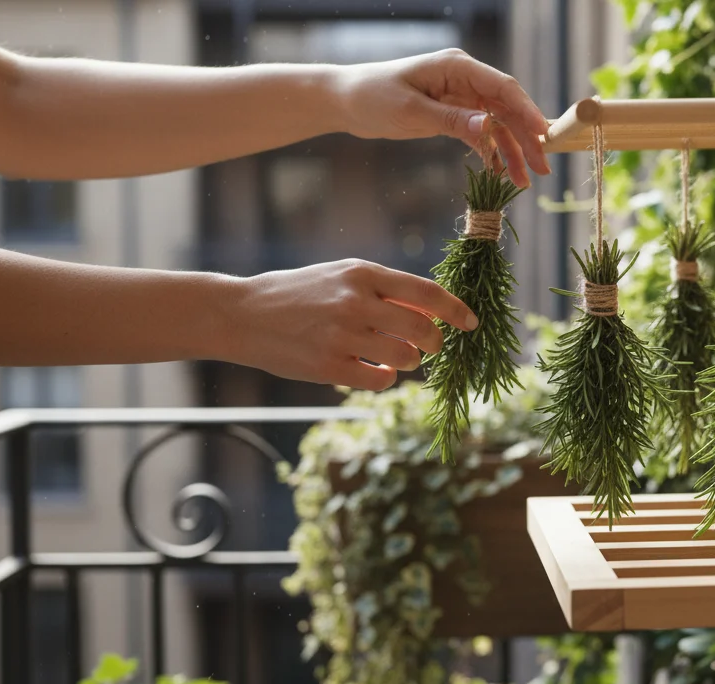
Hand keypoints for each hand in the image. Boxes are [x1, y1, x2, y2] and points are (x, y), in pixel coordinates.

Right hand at [226, 259, 476, 391]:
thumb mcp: (341, 276)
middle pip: (424, 331)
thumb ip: (385, 290)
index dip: (457, 310)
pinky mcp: (329, 366)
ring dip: (407, 361)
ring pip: (406, 358)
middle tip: (426, 346)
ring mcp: (342, 335)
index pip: (426, 293)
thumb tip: (435, 312)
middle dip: (433, 343)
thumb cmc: (300, 294)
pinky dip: (385, 378)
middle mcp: (355, 302)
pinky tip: (372, 369)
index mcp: (362, 273)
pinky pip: (381, 380)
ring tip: (389, 354)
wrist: (242, 314)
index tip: (472, 323)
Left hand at [335, 49, 551, 186]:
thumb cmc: (373, 97)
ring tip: (524, 182)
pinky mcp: (454, 115)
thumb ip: (452, 120)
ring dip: (512, 152)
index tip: (543, 135)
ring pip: (498, 125)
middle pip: (507, 109)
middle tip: (543, 169)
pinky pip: (482, 135)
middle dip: (526, 139)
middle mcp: (465, 80)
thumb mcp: (412, 111)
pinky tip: (500, 174)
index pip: (502, 87)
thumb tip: (489, 128)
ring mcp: (462, 98)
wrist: (347, 101)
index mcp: (457, 67)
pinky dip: (492, 154)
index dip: (526, 111)